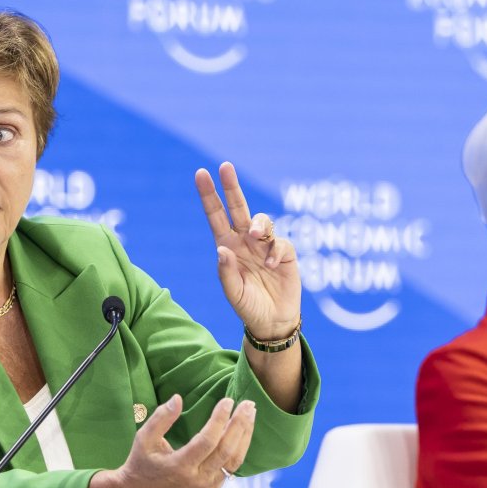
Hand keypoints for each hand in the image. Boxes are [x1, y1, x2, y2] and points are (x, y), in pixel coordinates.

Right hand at [86, 395, 255, 487]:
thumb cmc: (141, 462)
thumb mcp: (144, 438)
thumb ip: (161, 418)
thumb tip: (178, 398)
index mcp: (179, 467)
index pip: (207, 441)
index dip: (219, 419)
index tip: (228, 400)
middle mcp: (196, 480)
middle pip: (226, 450)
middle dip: (240, 424)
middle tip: (248, 403)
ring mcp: (206, 487)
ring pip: (234, 460)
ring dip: (245, 435)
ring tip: (251, 413)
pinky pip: (231, 468)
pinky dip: (240, 448)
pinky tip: (243, 430)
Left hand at [195, 162, 300, 338]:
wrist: (272, 321)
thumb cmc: (248, 306)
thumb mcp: (232, 292)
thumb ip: (226, 272)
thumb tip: (222, 249)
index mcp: (228, 246)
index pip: (216, 216)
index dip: (209, 196)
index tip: (201, 174)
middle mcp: (245, 242)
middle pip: (238, 208)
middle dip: (231, 187)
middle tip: (224, 166)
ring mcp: (265, 246)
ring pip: (262, 221)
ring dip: (258, 223)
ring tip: (254, 235)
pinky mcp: (285, 254)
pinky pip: (281, 243)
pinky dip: (275, 251)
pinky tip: (271, 266)